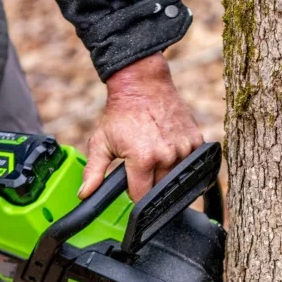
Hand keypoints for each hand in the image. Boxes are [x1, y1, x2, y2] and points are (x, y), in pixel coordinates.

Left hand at [80, 53, 202, 202]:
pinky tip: (169, 149)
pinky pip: (191, 164)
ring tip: (155, 154)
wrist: (143, 85)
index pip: (142, 196)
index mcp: (143, 159)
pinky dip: (180, 161)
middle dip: (151, 183)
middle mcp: (168, 156)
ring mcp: (185, 149)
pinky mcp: (197, 141)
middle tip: (141, 165)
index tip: (131, 183)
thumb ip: (94, 172)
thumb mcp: (101, 142)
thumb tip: (85, 195)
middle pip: (161, 190)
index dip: (135, 193)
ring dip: (167, 172)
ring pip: (177, 178)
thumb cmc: (121, 114)